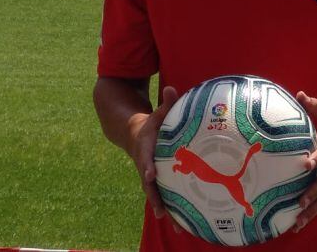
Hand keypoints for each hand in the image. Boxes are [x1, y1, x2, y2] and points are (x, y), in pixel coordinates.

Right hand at [127, 85, 179, 223]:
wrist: (133, 134)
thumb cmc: (150, 123)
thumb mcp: (156, 113)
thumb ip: (165, 104)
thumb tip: (171, 88)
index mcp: (145, 150)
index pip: (145, 159)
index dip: (147, 167)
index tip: (151, 175)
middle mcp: (146, 166)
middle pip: (150, 186)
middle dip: (156, 200)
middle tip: (164, 214)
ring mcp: (150, 175)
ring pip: (157, 196)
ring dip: (166, 211)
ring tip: (178, 228)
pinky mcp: (157, 181)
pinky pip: (165, 196)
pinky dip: (173, 209)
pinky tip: (184, 224)